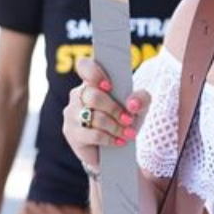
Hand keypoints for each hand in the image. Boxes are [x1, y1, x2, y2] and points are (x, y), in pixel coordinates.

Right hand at [62, 55, 151, 173]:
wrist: (117, 147)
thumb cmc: (126, 119)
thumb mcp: (140, 107)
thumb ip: (142, 99)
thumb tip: (132, 103)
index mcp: (93, 81)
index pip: (84, 66)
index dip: (94, 72)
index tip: (109, 86)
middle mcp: (78, 95)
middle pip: (93, 96)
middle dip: (115, 109)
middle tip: (128, 119)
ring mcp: (72, 113)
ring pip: (95, 117)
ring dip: (115, 127)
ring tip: (127, 133)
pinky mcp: (71, 133)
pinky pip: (92, 134)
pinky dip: (110, 138)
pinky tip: (119, 141)